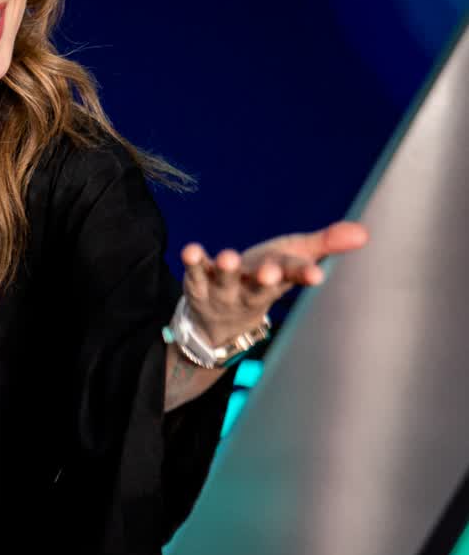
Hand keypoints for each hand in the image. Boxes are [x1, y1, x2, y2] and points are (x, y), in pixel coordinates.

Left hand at [180, 221, 368, 344]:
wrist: (221, 321)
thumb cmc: (265, 278)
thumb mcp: (295, 258)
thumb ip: (326, 244)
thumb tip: (363, 232)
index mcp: (279, 282)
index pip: (294, 277)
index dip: (304, 275)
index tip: (316, 277)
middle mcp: (251, 289)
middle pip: (260, 286)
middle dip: (266, 279)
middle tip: (270, 272)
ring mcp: (223, 290)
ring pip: (225, 281)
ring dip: (226, 269)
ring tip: (227, 257)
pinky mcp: (198, 284)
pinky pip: (194, 273)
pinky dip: (192, 262)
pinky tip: (191, 250)